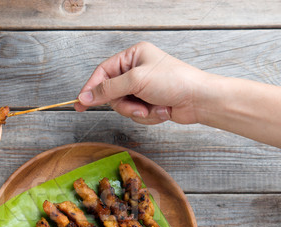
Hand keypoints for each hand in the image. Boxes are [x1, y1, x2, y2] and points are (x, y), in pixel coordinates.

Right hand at [75, 42, 208, 124]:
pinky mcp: (149, 102)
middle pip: (112, 93)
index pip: (103, 72)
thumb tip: (86, 96)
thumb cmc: (174, 81)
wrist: (199, 100)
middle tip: (136, 107)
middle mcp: (137, 70)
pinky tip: (161, 111)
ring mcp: (143, 87)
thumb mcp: (136, 81)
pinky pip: (135, 114)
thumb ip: (108, 89)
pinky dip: (147, 116)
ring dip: (137, 112)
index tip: (81, 102)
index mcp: (133, 56)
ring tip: (152, 109)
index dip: (91, 88)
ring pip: (123, 106)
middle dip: (124, 104)